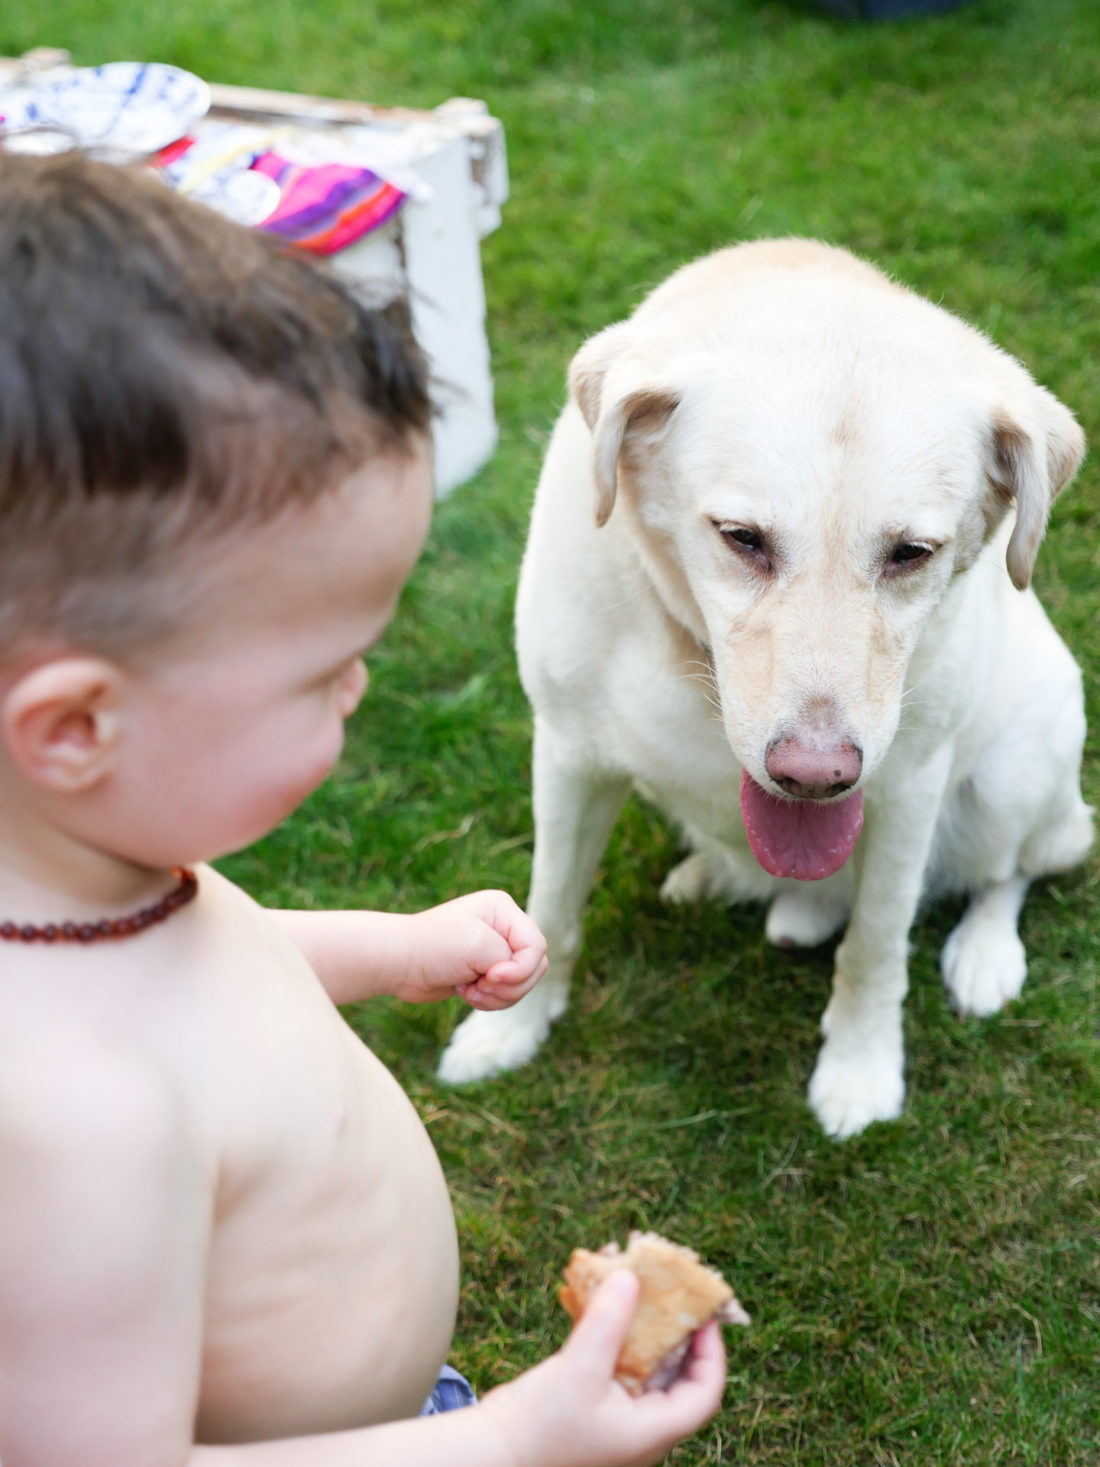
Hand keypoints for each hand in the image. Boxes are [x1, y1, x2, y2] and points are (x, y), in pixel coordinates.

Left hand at [392, 891, 548, 1009]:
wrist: (399, 963)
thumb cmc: (435, 947)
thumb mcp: (480, 946)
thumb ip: (515, 960)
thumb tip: (521, 976)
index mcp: (504, 910)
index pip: (537, 946)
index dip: (521, 968)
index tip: (490, 975)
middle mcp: (503, 928)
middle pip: (535, 967)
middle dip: (510, 985)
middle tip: (481, 984)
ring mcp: (494, 951)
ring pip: (521, 984)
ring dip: (498, 995)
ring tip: (471, 990)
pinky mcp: (485, 972)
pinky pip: (505, 994)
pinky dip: (489, 1000)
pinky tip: (465, 992)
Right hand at [477, 1271, 726, 1466]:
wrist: (489, 1457)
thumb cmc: (539, 1427)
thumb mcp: (579, 1369)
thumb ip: (608, 1321)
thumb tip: (632, 1276)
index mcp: (651, 1433)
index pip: (704, 1394)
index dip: (711, 1352)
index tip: (704, 1313)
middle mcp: (640, 1430)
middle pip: (676, 1376)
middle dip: (673, 1329)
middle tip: (670, 1290)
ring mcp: (615, 1421)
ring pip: (642, 1366)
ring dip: (639, 1324)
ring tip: (633, 1280)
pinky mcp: (591, 1408)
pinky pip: (615, 1366)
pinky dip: (612, 1334)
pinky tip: (599, 1298)